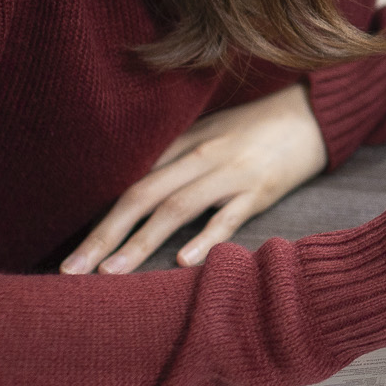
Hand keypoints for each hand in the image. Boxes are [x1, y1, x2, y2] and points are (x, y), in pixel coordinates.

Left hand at [61, 82, 328, 274]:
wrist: (312, 113)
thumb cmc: (256, 127)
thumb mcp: (210, 133)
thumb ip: (175, 159)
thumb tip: (136, 192)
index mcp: (183, 143)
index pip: (131, 183)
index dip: (99, 220)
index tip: (72, 256)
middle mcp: (200, 156)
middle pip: (142, 195)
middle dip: (104, 235)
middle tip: (72, 272)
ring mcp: (231, 173)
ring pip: (176, 207)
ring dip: (140, 241)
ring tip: (111, 273)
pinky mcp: (261, 189)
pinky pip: (229, 216)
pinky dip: (204, 237)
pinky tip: (183, 261)